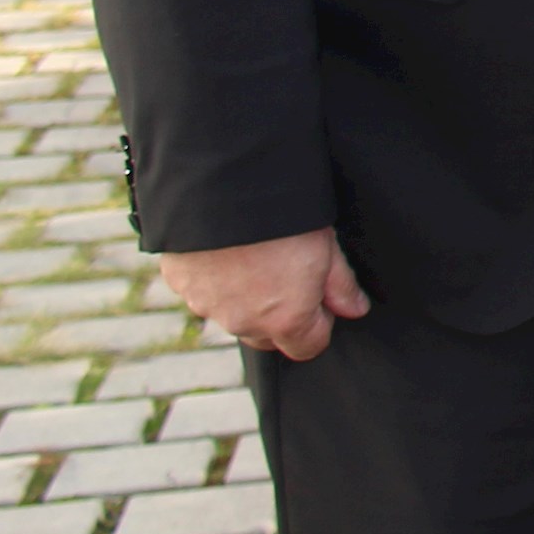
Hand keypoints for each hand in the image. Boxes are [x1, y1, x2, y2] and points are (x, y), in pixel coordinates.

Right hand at [160, 228, 367, 360]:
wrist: (222, 187)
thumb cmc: (284, 217)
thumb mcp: (328, 248)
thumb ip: (341, 286)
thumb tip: (353, 309)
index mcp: (284, 321)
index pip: (308, 347)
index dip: (321, 322)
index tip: (321, 294)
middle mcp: (242, 323)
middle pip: (267, 337)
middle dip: (281, 316)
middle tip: (290, 274)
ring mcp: (206, 305)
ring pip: (233, 316)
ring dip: (246, 299)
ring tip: (257, 256)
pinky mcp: (180, 284)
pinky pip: (203, 293)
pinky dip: (215, 280)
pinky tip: (227, 249)